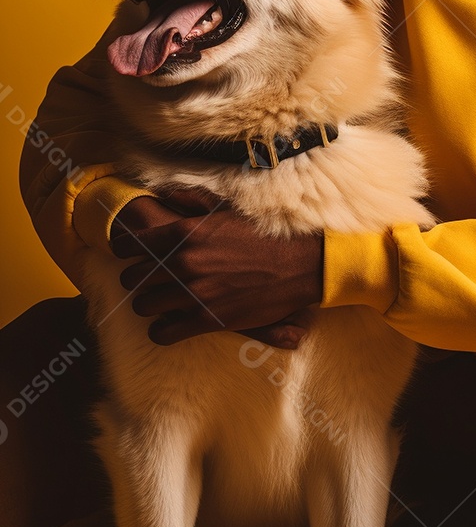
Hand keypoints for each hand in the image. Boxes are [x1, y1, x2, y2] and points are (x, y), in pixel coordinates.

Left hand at [109, 188, 323, 346]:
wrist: (298, 265)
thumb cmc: (263, 234)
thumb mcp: (226, 209)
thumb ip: (191, 201)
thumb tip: (164, 194)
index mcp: (184, 233)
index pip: (132, 244)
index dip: (125, 248)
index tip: (128, 252)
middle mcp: (183, 264)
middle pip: (133, 278)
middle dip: (137, 277)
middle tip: (148, 276)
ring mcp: (193, 294)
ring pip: (144, 306)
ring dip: (149, 302)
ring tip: (160, 299)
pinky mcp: (206, 320)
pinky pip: (163, 332)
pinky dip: (162, 329)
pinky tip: (170, 322)